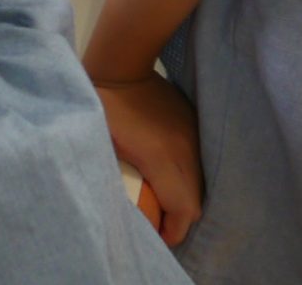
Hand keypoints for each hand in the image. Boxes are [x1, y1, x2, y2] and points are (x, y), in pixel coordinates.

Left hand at [95, 74, 203, 245]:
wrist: (121, 64)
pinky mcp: (194, 125)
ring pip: (202, 182)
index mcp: (162, 158)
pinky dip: (189, 176)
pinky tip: (172, 176)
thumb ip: (108, 174)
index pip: (183, 209)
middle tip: (161, 223)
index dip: (174, 231)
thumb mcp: (99, 142)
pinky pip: (199, 161)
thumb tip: (108, 203)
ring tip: (166, 203)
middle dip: (181, 219)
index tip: (159, 236)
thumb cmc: (102, 104)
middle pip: (196, 201)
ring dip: (187, 197)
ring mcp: (193, 136)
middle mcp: (185, 151)